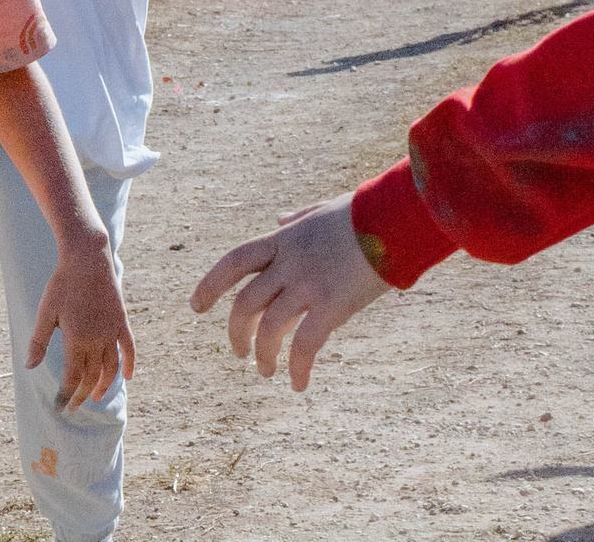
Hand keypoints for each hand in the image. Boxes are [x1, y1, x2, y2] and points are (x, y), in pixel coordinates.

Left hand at [29, 237, 134, 409]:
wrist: (87, 259)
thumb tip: (29, 367)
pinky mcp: (122, 322)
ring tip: (97, 396)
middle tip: (74, 405)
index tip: (60, 406)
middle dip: (82, 394)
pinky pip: (129, 348)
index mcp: (77, 339)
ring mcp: (112, 332)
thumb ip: (38, 341)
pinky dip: (130, 364)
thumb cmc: (62, 284)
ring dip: (105, 385)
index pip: (73, 378)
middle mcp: (97, 340)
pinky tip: (127, 377)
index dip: (66, 394)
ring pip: (111, 367)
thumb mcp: (46, 312)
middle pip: (92, 377)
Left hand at [191, 194, 388, 388]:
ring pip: (269, 328)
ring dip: (263, 355)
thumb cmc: (364, 214)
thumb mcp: (322, 209)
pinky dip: (298, 368)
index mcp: (283, 239)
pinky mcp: (332, 305)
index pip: (234, 262)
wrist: (396, 218)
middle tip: (239, 352)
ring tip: (266, 371)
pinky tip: (299, 383)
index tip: (197, 306)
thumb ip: (297, 218)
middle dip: (236, 331)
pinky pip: (305, 345)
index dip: (211, 285)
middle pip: (245, 303)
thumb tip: (279, 217)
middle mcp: (288, 263)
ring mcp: (307, 284)